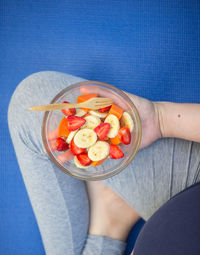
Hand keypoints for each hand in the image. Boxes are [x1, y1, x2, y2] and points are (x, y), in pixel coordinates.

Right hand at [44, 86, 161, 160]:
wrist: (156, 120)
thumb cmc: (138, 106)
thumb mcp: (120, 96)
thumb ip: (102, 93)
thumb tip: (82, 87)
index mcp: (98, 117)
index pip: (76, 122)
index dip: (62, 127)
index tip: (49, 131)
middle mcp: (99, 129)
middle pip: (78, 137)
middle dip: (63, 142)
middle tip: (48, 147)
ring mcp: (106, 140)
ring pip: (87, 148)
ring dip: (73, 154)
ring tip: (60, 160)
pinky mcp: (115, 149)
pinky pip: (102, 156)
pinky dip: (91, 160)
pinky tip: (79, 165)